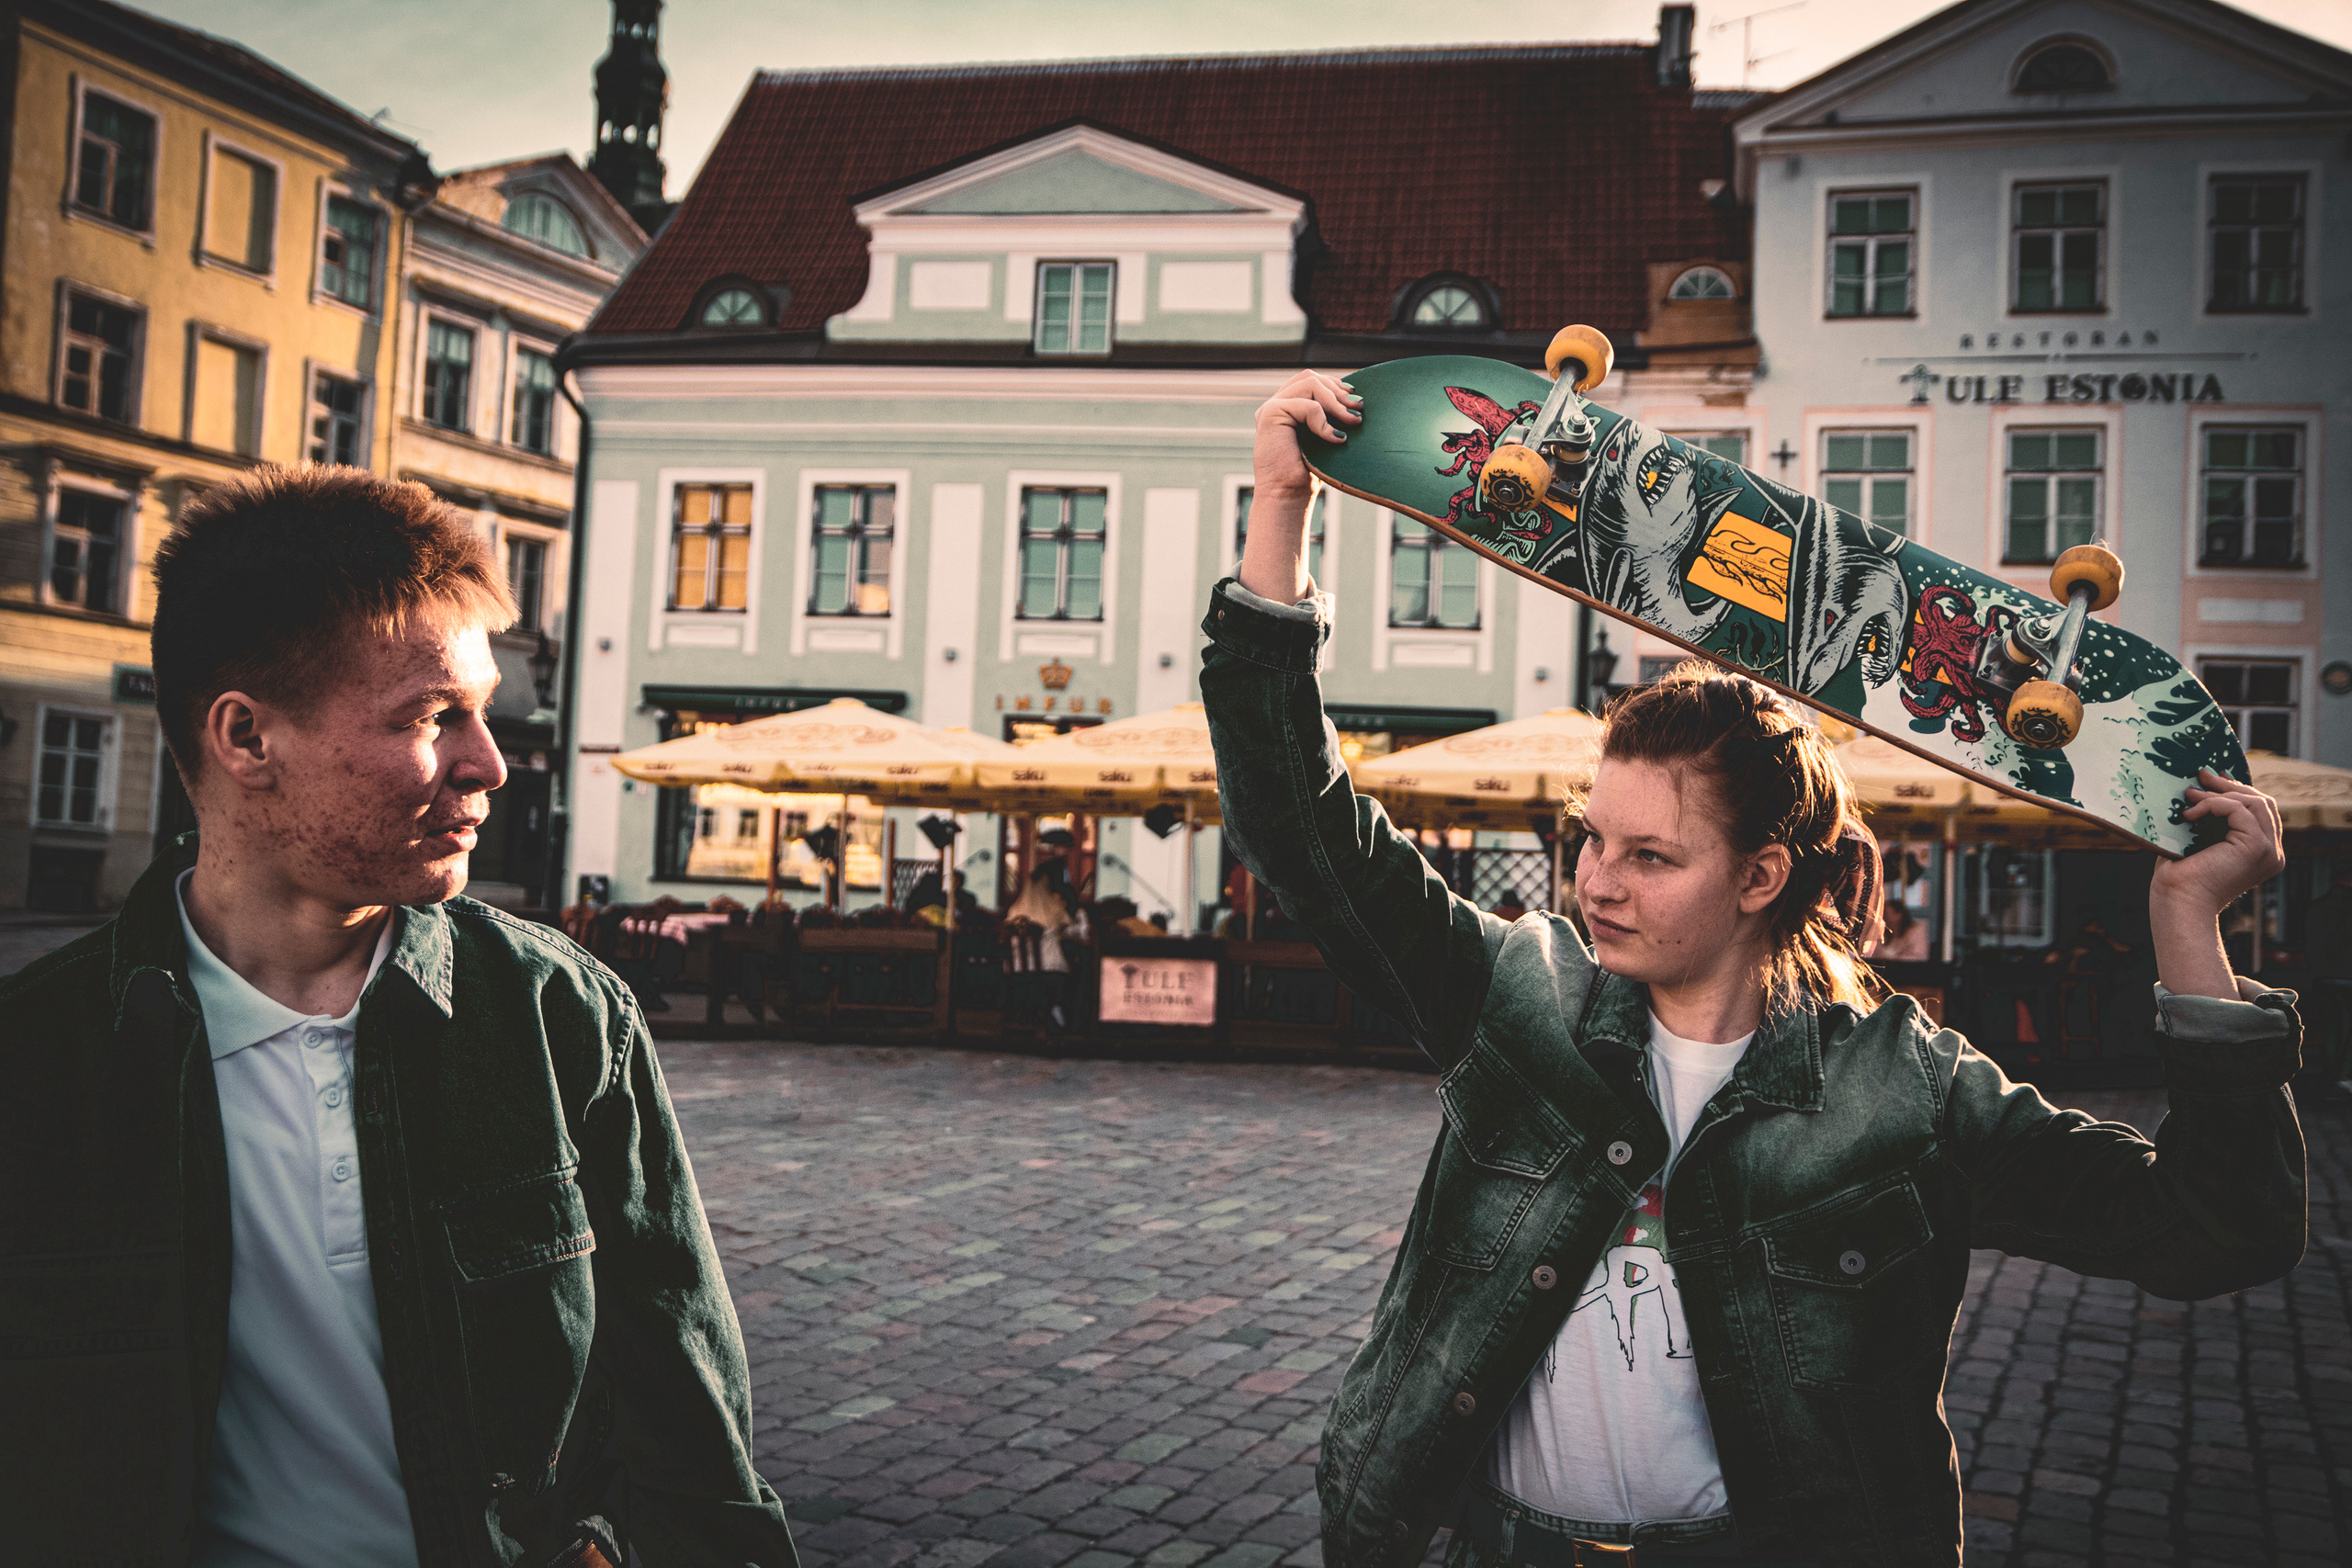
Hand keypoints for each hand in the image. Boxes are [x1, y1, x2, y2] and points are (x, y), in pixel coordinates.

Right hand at [1252, 370, 1360, 500]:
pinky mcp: (1270, 414)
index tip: (1355, 400)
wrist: (1287, 496)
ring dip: (1336, 402)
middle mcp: (1276, 404)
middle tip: (1358, 409)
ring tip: (1353, 421)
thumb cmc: (1307, 474)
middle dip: (1338, 391)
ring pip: (1310, 384)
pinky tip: (1335, 439)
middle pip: (1310, 377)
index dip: (1334, 385)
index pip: (1310, 380)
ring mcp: (1271, 407)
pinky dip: (1325, 421)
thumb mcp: (1323, 438)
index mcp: (1286, 408)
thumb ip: (1330, 417)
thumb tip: (1356, 399)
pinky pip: (1307, 406)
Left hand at [2147, 768, 2284, 999]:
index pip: (2260, 811)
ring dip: (2219, 795)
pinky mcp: (2256, 847)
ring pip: (2254, 802)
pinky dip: (2213, 805)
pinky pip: (2238, 810)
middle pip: (2262, 803)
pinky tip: (2189, 815)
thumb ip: (2211, 819)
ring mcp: (2268, 850)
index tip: (2209, 780)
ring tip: (2189, 796)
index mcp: (2263, 853)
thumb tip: (2201, 787)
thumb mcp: (2199, 841)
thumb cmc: (2181, 877)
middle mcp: (2272, 853)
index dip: (2237, 791)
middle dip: (2230, 786)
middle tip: (2201, 776)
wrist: (2178, 903)